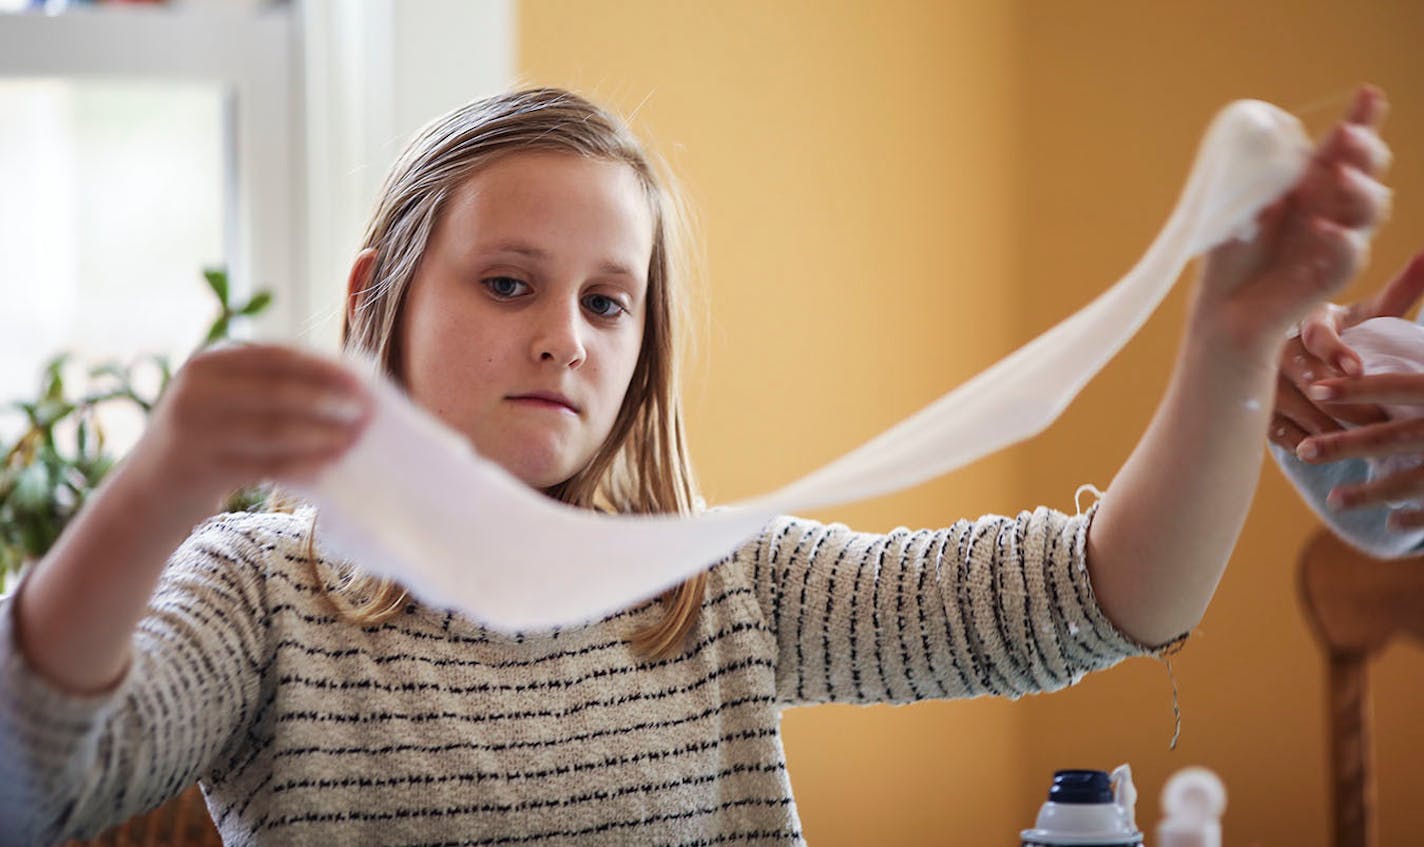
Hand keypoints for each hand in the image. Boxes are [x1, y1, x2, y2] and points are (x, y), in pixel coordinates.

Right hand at [126, 344, 371, 508]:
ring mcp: (194, 430)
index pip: (275, 356)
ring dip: (321, 435)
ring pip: (274, 430)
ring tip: (353, 440)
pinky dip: (301, 466)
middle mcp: (196, 390)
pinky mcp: (200, 469)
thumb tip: (343, 381)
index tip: (361, 379)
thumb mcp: (223, 400)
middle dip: (328, 400)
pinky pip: (264, 466)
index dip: (322, 366)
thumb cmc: (205, 440)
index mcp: (207, 363)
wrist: (147, 493)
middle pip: (277, 390)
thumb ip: (266, 385)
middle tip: (365, 411)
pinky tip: (328, 468)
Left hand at [1191, 86, 1392, 361]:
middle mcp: (1331, 207)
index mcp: (1311, 184)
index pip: (1344, 147)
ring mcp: (1336, 240)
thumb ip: (1263, 175)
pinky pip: (1351, 254)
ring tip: (1340, 176)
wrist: (1221, 307)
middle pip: (1369, 171)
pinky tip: (1324, 229)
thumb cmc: (1230, 254)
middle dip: (1365, 149)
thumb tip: (1285, 142)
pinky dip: (1342, 240)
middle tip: (1345, 137)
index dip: (1363, 120)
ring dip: (1359, 188)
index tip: (1368, 94)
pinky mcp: (1331, 275)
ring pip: (1372, 208)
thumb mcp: (1241, 204)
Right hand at [1269, 252, 1423, 451]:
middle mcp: (1275, 344)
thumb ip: (1399, 292)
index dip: (1336, 351)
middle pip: (1306, 376)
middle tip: (1380, 417)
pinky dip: (1306, 440)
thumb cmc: (1344, 334)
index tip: (1357, 368)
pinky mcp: (1255, 407)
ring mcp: (1261, 378)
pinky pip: (1279, 431)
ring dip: (1330, 425)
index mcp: (1305, 317)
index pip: (1316, 334)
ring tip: (1361, 438)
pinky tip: (1328, 446)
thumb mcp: (1369, 314)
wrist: (1289, 355)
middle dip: (1346, 400)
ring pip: (1295, 407)